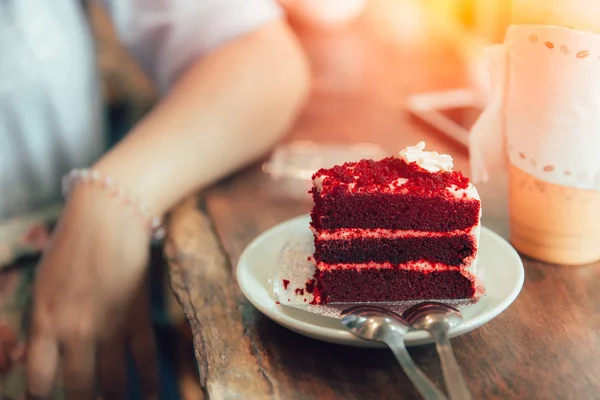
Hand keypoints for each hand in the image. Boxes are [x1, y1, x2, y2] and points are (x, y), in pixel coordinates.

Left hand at [26, 185, 158, 399]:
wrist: (109, 218)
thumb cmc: (71, 245)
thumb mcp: (43, 284)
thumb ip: (43, 321)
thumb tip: (42, 351)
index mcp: (45, 321)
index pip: (38, 380)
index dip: (41, 397)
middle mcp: (76, 331)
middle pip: (78, 387)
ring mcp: (110, 326)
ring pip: (112, 381)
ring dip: (113, 397)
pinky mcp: (138, 317)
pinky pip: (144, 359)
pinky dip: (149, 382)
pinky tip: (151, 395)